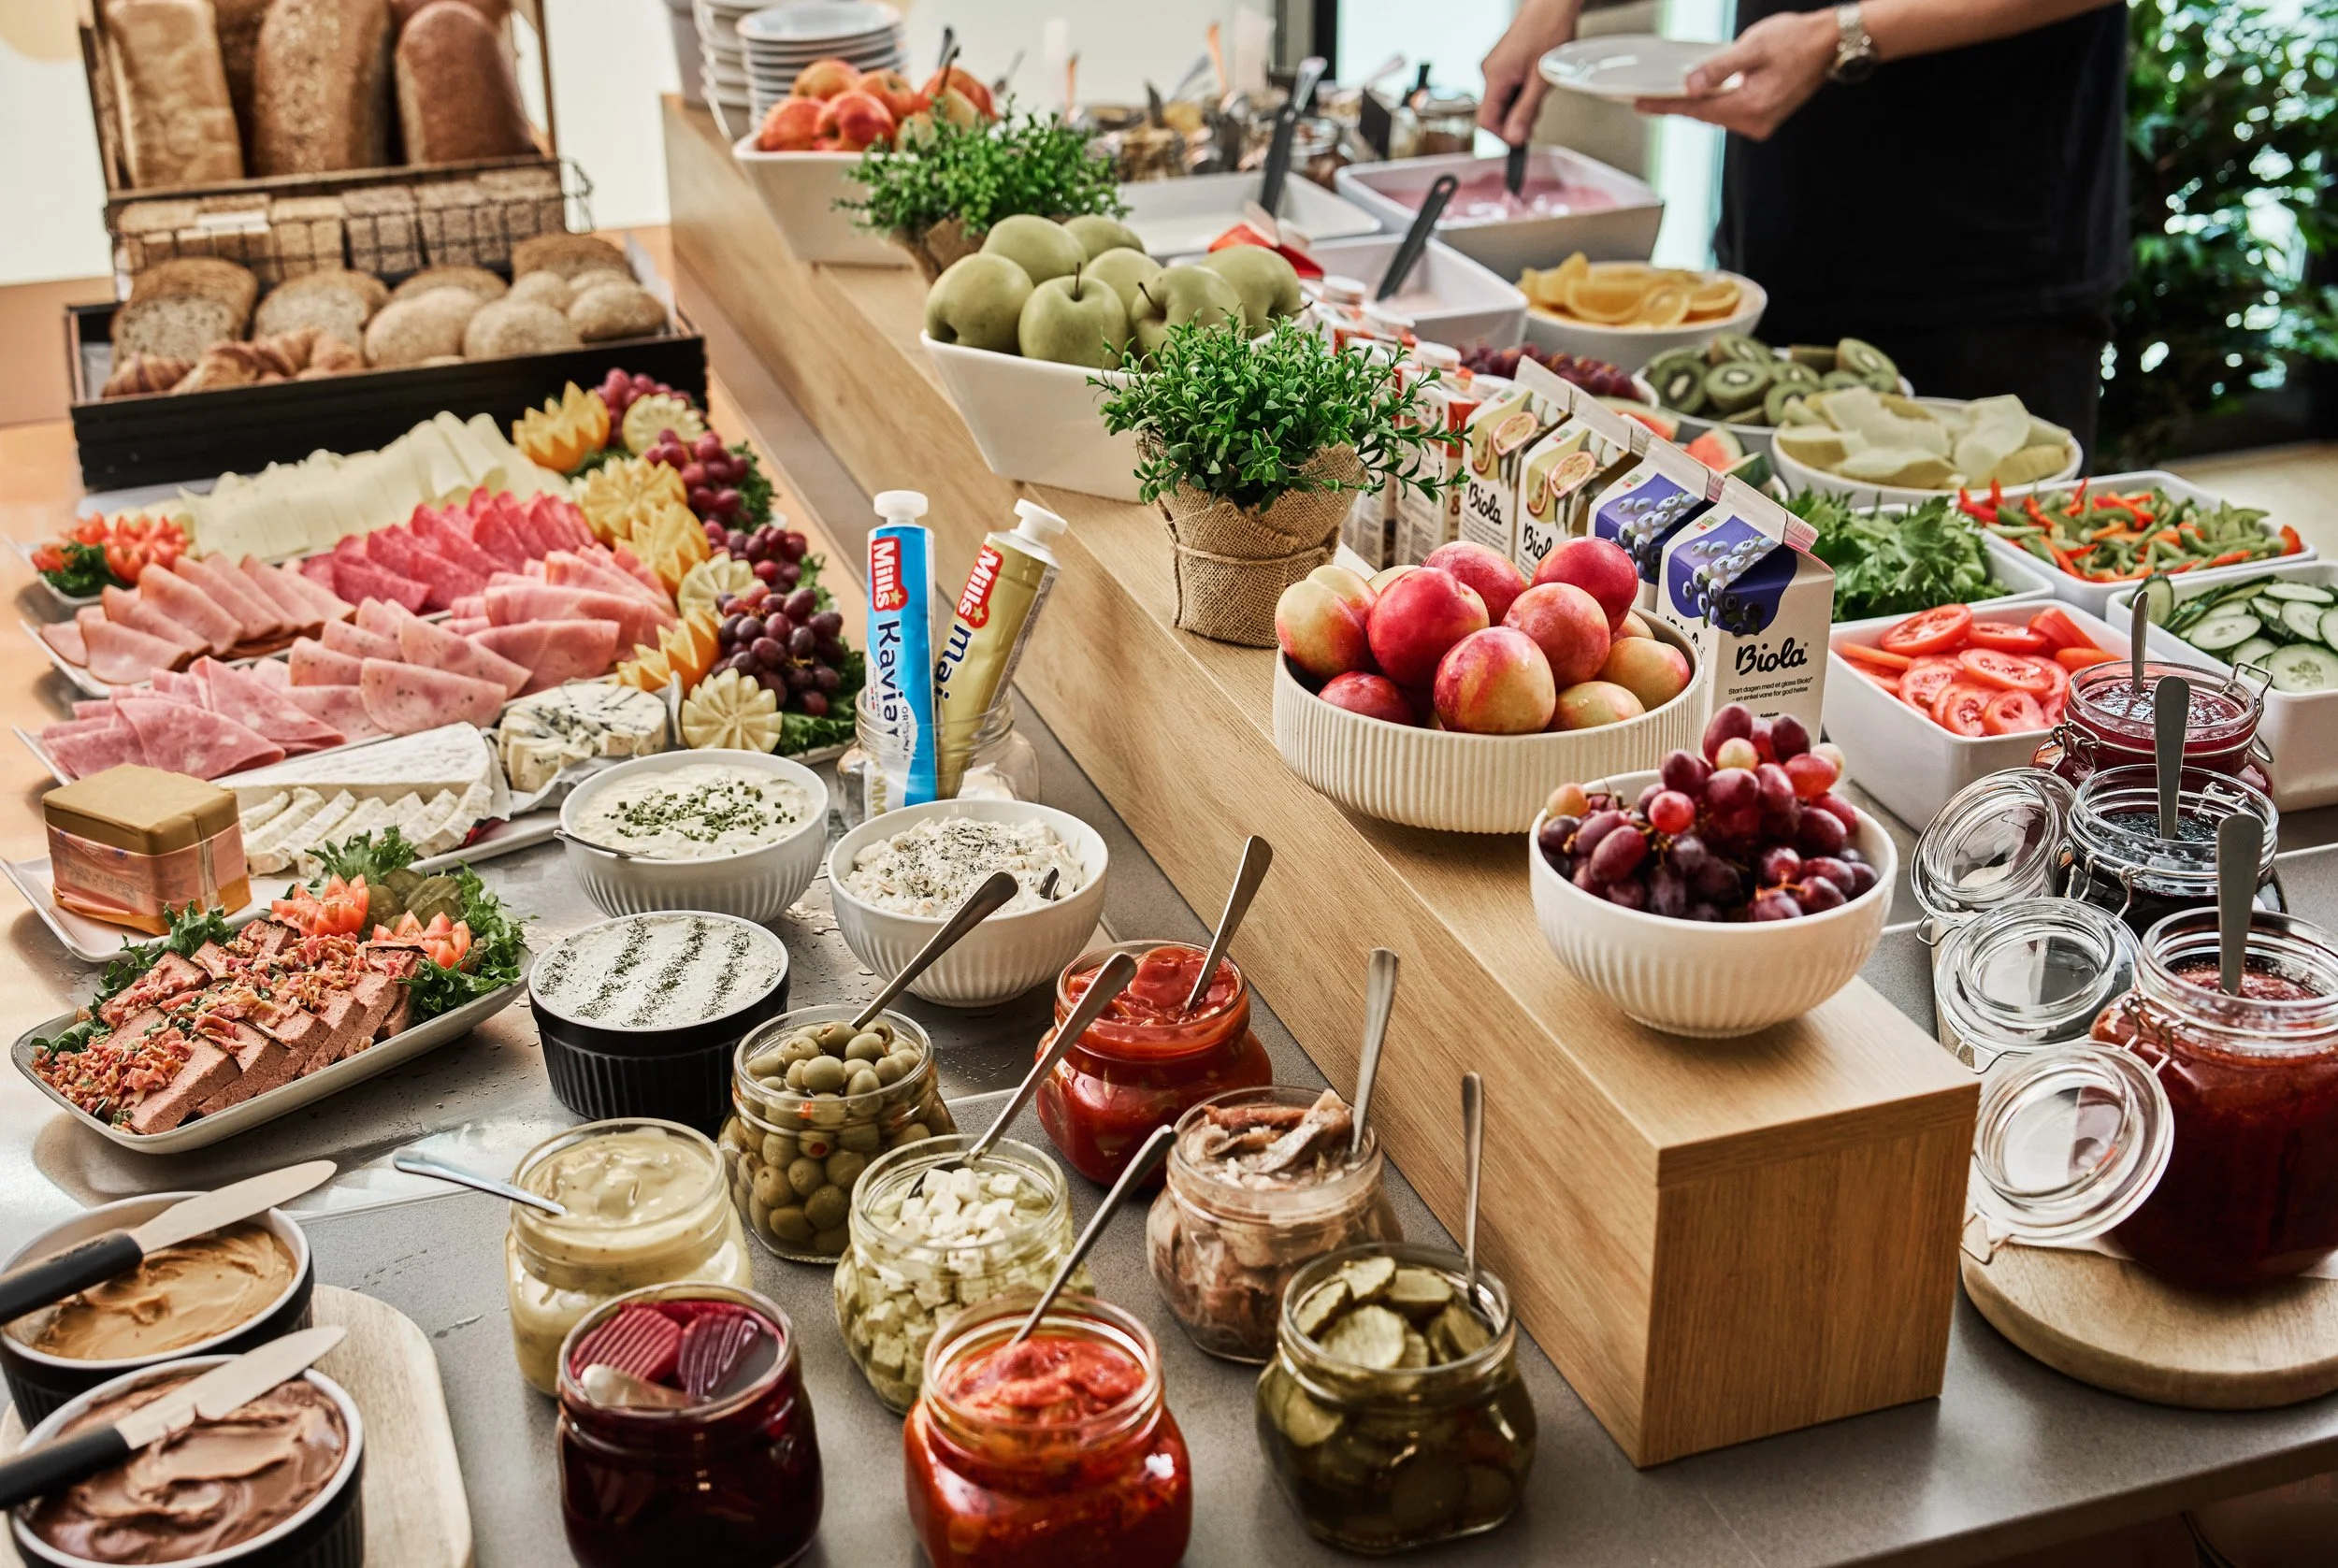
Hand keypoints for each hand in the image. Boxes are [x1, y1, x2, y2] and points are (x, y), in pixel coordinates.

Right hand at [1478, 0, 1583, 145]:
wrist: (1552, 4)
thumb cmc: (1549, 29)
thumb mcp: (1541, 80)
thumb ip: (1526, 111)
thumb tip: (1515, 138)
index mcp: (1494, 77)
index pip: (1486, 120)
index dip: (1503, 135)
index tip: (1521, 139)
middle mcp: (1490, 71)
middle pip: (1494, 111)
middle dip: (1515, 119)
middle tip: (1537, 114)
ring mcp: (1495, 65)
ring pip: (1502, 99)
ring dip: (1520, 104)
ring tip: (1540, 90)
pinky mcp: (1504, 60)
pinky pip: (1507, 86)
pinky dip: (1521, 91)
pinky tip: (1537, 80)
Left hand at [1632, 9, 1836, 140]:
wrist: (1831, 44)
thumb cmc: (1797, 39)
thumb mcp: (1753, 47)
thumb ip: (1719, 68)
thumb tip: (1690, 85)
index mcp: (1751, 107)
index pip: (1696, 109)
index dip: (1665, 105)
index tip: (1639, 104)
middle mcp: (1755, 122)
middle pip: (1704, 115)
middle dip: (1677, 105)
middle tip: (1646, 98)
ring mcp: (1761, 123)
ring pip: (1717, 114)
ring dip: (1696, 104)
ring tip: (1668, 94)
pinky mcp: (1764, 117)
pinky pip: (1730, 112)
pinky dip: (1714, 102)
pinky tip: (1700, 92)